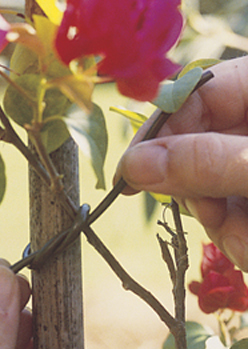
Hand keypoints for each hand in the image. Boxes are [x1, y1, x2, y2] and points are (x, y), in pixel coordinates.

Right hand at [115, 56, 247, 270]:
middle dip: (196, 191)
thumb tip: (132, 165)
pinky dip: (235, 236)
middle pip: (194, 147)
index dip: (158, 132)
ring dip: (221, 225)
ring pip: (208, 187)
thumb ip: (205, 161)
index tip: (129, 173)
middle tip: (212, 215)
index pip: (194, 94)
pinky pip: (226, 212)